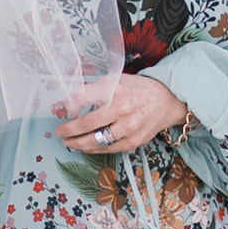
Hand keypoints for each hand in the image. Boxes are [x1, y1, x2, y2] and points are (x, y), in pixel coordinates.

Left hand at [57, 72, 186, 155]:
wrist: (167, 102)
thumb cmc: (140, 89)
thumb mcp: (119, 79)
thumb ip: (99, 88)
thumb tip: (74, 97)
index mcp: (115, 91)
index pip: (82, 97)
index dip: (68, 105)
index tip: (63, 110)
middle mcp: (121, 110)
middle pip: (86, 124)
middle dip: (68, 130)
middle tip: (60, 132)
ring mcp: (128, 128)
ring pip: (95, 140)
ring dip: (78, 143)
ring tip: (69, 142)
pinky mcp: (133, 142)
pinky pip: (108, 149)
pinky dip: (94, 149)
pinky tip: (86, 147)